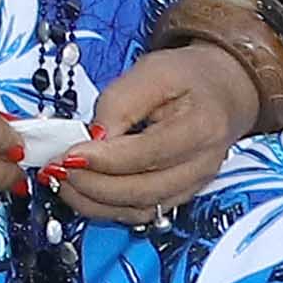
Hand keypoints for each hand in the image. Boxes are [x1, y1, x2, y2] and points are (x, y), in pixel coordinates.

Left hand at [57, 44, 259, 225]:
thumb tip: (93, 136)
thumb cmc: (188, 78)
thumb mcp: (152, 71)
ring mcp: (192, 184)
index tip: (69, 154)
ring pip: (142, 209)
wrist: (223, 92)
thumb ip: (120, 101)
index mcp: (201, 128)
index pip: (149, 155)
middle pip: (145, 190)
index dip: (105, 160)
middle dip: (94, 185)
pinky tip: (82, 191)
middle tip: (59, 169)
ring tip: (63, 181)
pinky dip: (108, 207)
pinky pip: (142, 211)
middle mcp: (202, 165)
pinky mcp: (178, 193)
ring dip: (96, 202)